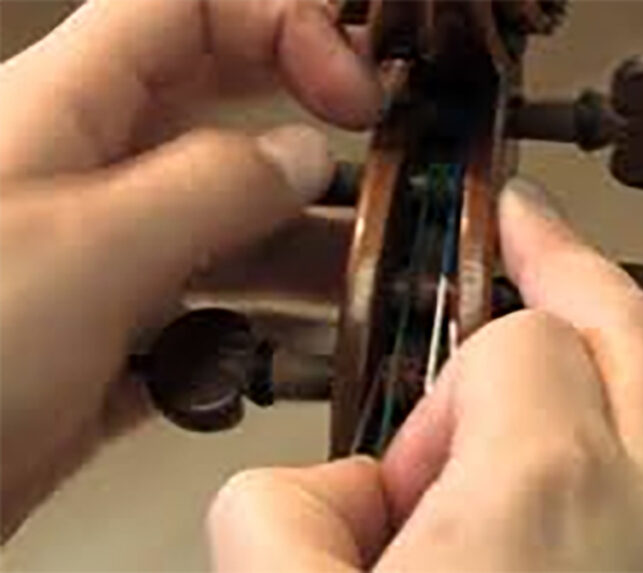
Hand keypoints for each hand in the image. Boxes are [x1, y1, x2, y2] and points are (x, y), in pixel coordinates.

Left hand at [0, 0, 378, 539]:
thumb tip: (301, 156)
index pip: (189, 9)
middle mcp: (83, 179)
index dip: (284, 27)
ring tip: (353, 286)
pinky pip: (202, 318)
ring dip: (296, 254)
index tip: (349, 96)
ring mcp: (97, 265)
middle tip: (374, 180)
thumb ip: (213, 187)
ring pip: (222, 231)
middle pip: (220, 119)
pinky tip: (284, 359)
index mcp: (61, 109)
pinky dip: (253, 336)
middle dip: (305, 144)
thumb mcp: (89, 246)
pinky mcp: (103, 344)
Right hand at [207, 180, 642, 570]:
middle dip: (571, 270)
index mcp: (549, 495)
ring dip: (570, 388)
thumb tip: (327, 491)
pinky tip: (520, 506)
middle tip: (526, 229)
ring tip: (482, 453)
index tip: (381, 461)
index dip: (435, 388)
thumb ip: (279, 512)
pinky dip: (590, 456)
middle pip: (633, 326)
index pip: (512, 342)